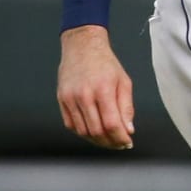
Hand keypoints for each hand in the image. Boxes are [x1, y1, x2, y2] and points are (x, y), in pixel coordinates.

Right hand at [57, 25, 134, 150]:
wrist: (82, 47)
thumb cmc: (105, 63)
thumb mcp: (123, 81)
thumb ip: (127, 107)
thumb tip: (128, 129)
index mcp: (103, 89)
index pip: (111, 123)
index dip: (120, 138)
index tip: (127, 142)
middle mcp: (84, 95)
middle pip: (97, 131)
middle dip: (110, 142)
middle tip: (119, 144)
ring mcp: (70, 99)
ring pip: (83, 132)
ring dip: (97, 140)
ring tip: (108, 139)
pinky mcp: (61, 101)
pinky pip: (71, 126)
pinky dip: (83, 133)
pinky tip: (93, 131)